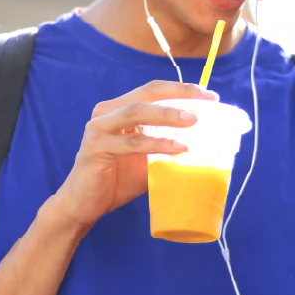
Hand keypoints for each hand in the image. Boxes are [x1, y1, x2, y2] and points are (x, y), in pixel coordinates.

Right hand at [52, 81, 216, 228]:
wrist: (85, 204)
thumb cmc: (118, 180)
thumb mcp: (149, 160)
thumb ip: (168, 147)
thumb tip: (206, 145)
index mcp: (121, 108)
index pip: (154, 90)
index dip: (182, 89)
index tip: (210, 96)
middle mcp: (108, 111)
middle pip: (148, 93)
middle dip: (180, 94)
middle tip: (206, 101)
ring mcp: (99, 126)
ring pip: (137, 112)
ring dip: (168, 115)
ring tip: (193, 121)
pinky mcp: (96, 146)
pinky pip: (131, 142)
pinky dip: (156, 143)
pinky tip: (178, 148)